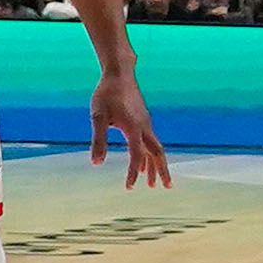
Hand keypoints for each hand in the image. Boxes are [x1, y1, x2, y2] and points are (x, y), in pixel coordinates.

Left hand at [95, 67, 176, 186]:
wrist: (120, 73)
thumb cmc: (107, 94)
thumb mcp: (98, 116)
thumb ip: (99, 140)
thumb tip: (96, 163)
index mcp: (134, 128)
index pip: (137, 156)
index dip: (133, 173)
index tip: (129, 188)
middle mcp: (144, 127)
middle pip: (158, 153)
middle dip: (162, 171)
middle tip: (166, 187)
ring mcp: (146, 123)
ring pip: (155, 148)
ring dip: (156, 166)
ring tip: (154, 183)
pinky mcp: (143, 120)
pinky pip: (151, 142)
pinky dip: (150, 155)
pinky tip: (144, 162)